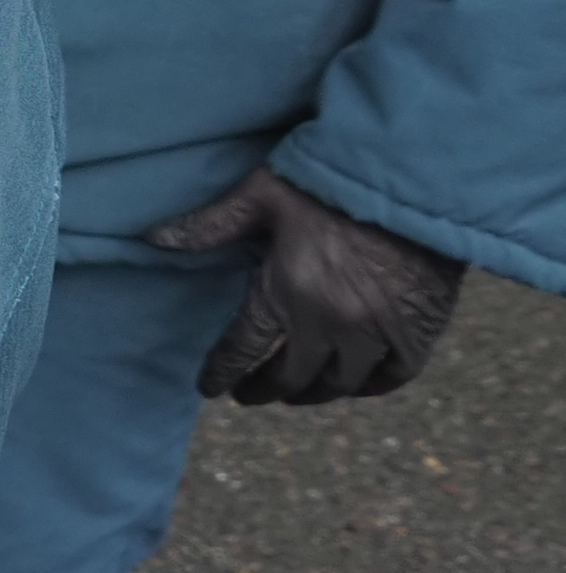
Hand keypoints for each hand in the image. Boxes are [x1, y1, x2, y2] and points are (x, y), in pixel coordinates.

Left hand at [149, 167, 464, 403]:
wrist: (416, 178)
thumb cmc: (333, 180)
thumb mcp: (261, 194)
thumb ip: (210, 224)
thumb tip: (152, 237)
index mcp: (285, 293)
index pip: (242, 349)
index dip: (222, 372)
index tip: (210, 388)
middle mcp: (330, 323)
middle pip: (291, 376)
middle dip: (266, 389)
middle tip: (251, 394)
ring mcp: (377, 332)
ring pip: (340, 383)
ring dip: (314, 393)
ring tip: (297, 392)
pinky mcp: (420, 329)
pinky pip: (394, 376)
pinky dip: (372, 385)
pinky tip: (357, 383)